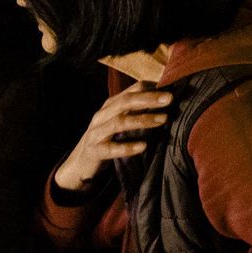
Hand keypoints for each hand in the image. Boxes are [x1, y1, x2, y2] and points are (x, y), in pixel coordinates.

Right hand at [53, 82, 171, 191]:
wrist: (80, 164)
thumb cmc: (107, 139)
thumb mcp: (120, 121)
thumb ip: (136, 110)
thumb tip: (165, 99)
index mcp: (110, 106)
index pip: (131, 91)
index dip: (151, 88)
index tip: (172, 88)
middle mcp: (102, 115)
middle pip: (125, 102)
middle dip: (148, 99)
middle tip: (170, 99)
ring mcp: (96, 133)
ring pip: (119, 122)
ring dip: (142, 120)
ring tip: (163, 120)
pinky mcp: (94, 151)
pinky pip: (111, 148)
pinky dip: (127, 147)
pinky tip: (143, 146)